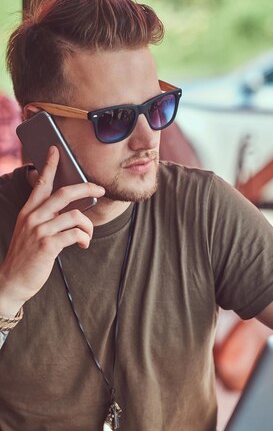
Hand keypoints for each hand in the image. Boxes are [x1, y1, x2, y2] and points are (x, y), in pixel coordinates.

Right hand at [0, 146, 104, 315]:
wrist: (13, 280)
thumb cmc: (27, 256)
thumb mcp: (31, 232)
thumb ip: (46, 218)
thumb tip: (71, 210)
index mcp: (29, 211)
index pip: (40, 183)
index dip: (50, 166)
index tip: (57, 150)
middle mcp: (33, 217)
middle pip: (64, 194)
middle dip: (85, 188)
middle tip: (100, 187)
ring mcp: (39, 231)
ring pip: (75, 215)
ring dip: (88, 226)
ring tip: (87, 236)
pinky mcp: (47, 245)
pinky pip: (75, 234)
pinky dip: (85, 238)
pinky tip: (83, 244)